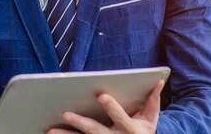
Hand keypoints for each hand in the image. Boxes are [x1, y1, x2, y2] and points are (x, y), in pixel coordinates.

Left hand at [47, 80, 164, 133]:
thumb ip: (153, 100)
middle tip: (66, 114)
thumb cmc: (144, 131)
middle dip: (81, 123)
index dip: (112, 108)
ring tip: (51, 131)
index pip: (121, 119)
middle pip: (96, 132)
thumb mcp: (151, 119)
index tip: (101, 95)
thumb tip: (159, 81)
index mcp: (131, 131)